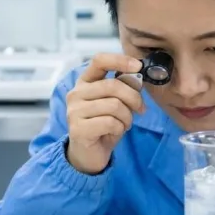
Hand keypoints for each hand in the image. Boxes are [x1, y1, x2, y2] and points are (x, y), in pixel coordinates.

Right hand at [66, 53, 144, 173]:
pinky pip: (110, 122)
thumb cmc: (104, 125)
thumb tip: (137, 76)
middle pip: (113, 85)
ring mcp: (74, 111)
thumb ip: (124, 88)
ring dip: (127, 117)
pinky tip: (115, 132)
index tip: (138, 66)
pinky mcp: (78, 129)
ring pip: (114, 105)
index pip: (99, 60)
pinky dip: (120, 128)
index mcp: (85, 82)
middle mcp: (76, 93)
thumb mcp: (117, 103)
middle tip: (140, 109)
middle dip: (134, 98)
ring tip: (125, 123)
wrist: (90, 154)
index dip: (120, 60)